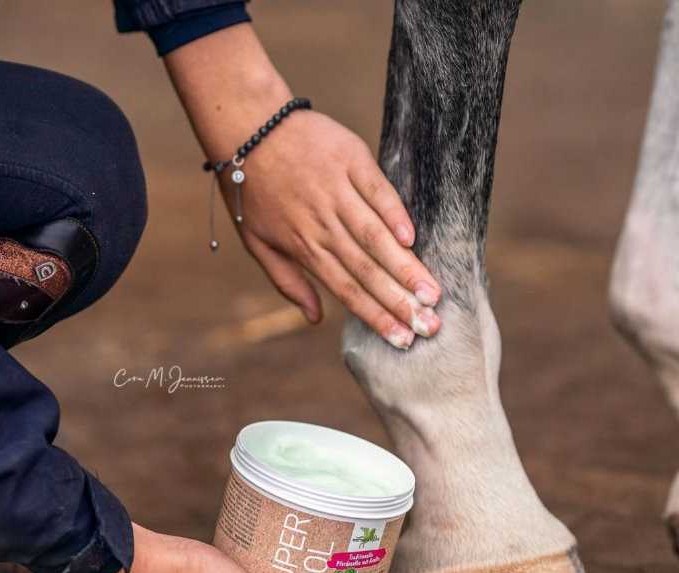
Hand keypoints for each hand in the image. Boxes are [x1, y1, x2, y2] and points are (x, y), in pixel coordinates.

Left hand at [228, 110, 442, 349]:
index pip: (346, 290)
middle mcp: (322, 225)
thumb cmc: (251, 190)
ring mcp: (337, 192)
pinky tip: (412, 238)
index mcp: (304, 247)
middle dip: (400, 302)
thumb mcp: (257, 243)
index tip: (401, 339)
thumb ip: (288, 282)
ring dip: (405, 267)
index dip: (375, 316)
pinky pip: (377, 191)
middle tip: (430, 326)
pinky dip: (394, 213)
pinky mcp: (350, 161)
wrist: (247, 127)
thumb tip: (314, 320)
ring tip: (432, 293)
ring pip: (375, 237)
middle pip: (366, 270)